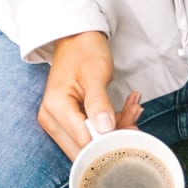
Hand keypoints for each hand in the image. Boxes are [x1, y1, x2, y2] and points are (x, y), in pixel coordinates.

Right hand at [37, 31, 142, 159]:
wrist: (76, 39)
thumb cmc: (84, 50)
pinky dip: (111, 127)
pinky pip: (91, 135)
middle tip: (135, 122)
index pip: (84, 141)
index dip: (109, 142)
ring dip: (115, 131)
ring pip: (90, 144)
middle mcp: (52, 120)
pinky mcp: (67, 124)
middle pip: (85, 148)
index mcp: (56, 108)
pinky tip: (126, 111)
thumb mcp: (95, 73)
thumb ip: (99, 102)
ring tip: (134, 110)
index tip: (131, 132)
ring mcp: (58, 123)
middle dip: (113, 140)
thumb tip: (105, 129)